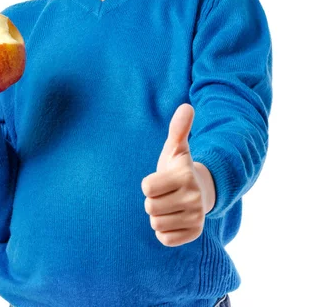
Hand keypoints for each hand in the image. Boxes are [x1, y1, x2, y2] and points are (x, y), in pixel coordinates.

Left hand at [141, 103, 213, 246]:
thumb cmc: (179, 167)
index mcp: (185, 176)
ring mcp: (196, 217)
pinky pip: (165, 238)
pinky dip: (164, 231)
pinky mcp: (195, 233)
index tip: (161, 179)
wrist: (199, 190)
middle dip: (152, 200)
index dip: (148, 184)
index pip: (147, 188)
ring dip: (158, 215)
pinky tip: (174, 218)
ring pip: (156, 224)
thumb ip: (178, 128)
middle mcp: (194, 198)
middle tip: (165, 194)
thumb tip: (186, 106)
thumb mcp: (176, 148)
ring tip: (169, 205)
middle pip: (150, 207)